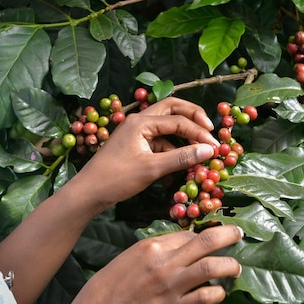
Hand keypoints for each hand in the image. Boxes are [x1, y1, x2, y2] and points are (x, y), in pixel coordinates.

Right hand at [66, 225, 243, 303]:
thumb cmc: (108, 286)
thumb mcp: (130, 258)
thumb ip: (157, 250)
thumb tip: (182, 244)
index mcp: (152, 246)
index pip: (188, 234)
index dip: (205, 232)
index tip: (217, 232)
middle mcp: (165, 263)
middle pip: (206, 242)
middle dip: (227, 235)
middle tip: (239, 235)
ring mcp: (171, 286)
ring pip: (211, 268)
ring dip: (229, 266)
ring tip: (235, 267)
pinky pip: (204, 297)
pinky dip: (216, 293)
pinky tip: (218, 292)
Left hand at [74, 97, 219, 207]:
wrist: (88, 193)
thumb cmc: (116, 179)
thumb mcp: (151, 168)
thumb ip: (181, 158)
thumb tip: (209, 150)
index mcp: (141, 122)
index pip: (178, 120)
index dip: (199, 132)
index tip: (215, 146)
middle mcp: (139, 121)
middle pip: (173, 110)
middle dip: (193, 119)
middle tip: (210, 130)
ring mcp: (137, 133)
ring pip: (167, 126)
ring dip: (184, 136)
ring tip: (200, 150)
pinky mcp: (136, 145)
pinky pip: (160, 141)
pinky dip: (173, 150)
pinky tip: (182, 165)